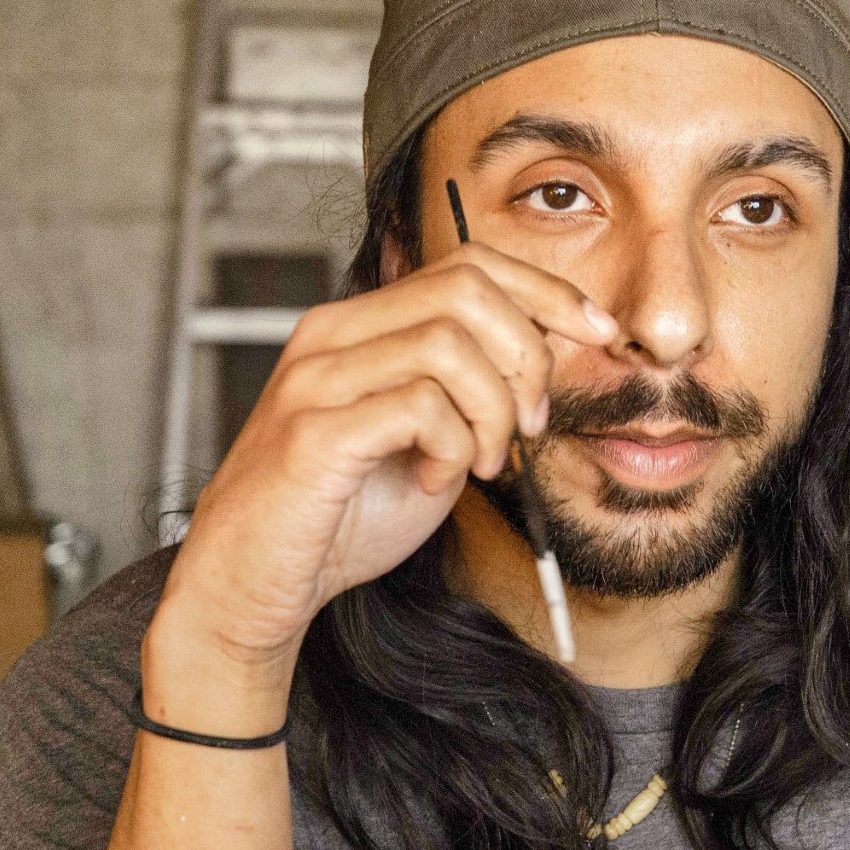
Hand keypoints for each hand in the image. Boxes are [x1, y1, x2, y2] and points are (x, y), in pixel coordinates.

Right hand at [146, 243, 618, 699]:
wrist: (252, 586)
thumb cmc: (344, 511)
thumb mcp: (431, 436)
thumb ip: (475, 387)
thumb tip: (556, 347)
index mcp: (361, 324)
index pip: (469, 263)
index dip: (546, 291)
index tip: (597, 331)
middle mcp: (332, 333)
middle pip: (467, 288)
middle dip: (528, 354)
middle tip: (532, 423)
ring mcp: (316, 378)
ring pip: (448, 343)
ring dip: (495, 409)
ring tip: (485, 460)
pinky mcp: (312, 432)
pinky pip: (419, 407)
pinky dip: (454, 446)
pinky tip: (437, 477)